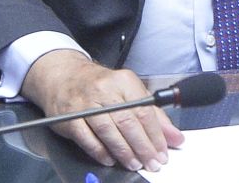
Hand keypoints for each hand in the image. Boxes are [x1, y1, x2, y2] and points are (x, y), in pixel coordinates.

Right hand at [20, 49, 183, 171]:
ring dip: (124, 152)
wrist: (64, 76)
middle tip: (152, 162)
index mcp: (124, 81)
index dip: (156, 135)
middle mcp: (104, 90)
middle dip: (143, 147)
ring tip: (135, 163)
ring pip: (109, 131)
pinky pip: (88, 139)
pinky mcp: (70, 117)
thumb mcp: (129, 92)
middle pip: (128, 122)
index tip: (164, 151)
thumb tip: (174, 137)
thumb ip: (153, 115)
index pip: (145, 111)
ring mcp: (85, 104)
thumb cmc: (100, 86)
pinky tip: (111, 159)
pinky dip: (101, 152)